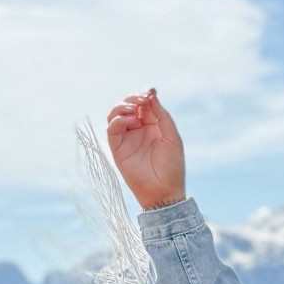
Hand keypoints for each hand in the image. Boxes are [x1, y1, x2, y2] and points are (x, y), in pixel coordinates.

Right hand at [106, 88, 185, 209]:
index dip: (144, 96)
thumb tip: (151, 94)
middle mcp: (137, 130)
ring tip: (133, 110)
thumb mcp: (172, 137)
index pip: (142, 105)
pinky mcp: (117, 149)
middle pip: (127, 106)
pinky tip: (131, 122)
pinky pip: (112, 129)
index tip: (149, 92)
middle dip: (132, 98)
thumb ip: (162, 115)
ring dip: (122, 106)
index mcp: (151, 126)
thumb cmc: (172, 167)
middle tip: (141, 99)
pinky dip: (118, 120)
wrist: (165, 191)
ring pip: (115, 115)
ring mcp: (126, 139)